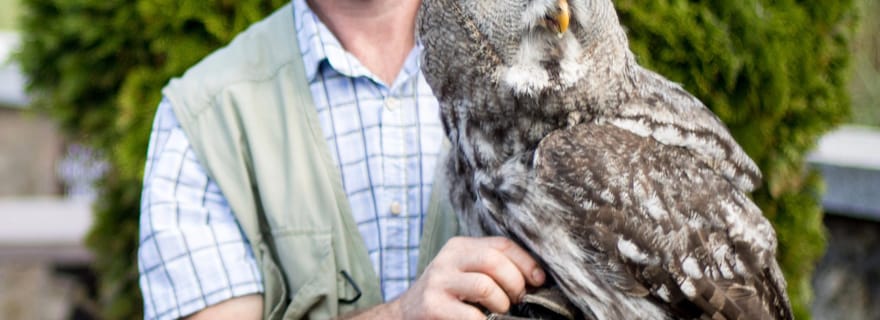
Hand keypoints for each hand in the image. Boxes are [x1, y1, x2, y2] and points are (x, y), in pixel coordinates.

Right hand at [394, 236, 545, 318]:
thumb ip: (493, 268)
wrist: (406, 314)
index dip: (526, 262)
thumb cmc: (447, 296)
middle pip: (495, 261)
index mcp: (460, 246)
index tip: (539, 280)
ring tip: (500, 312)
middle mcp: (447, 259)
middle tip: (518, 300)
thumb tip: (537, 277)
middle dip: (515, 283)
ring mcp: (438, 282)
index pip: (501, 244)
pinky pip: (472, 315)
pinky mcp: (432, 306)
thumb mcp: (465, 272)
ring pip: (485, 286)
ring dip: (502, 304)